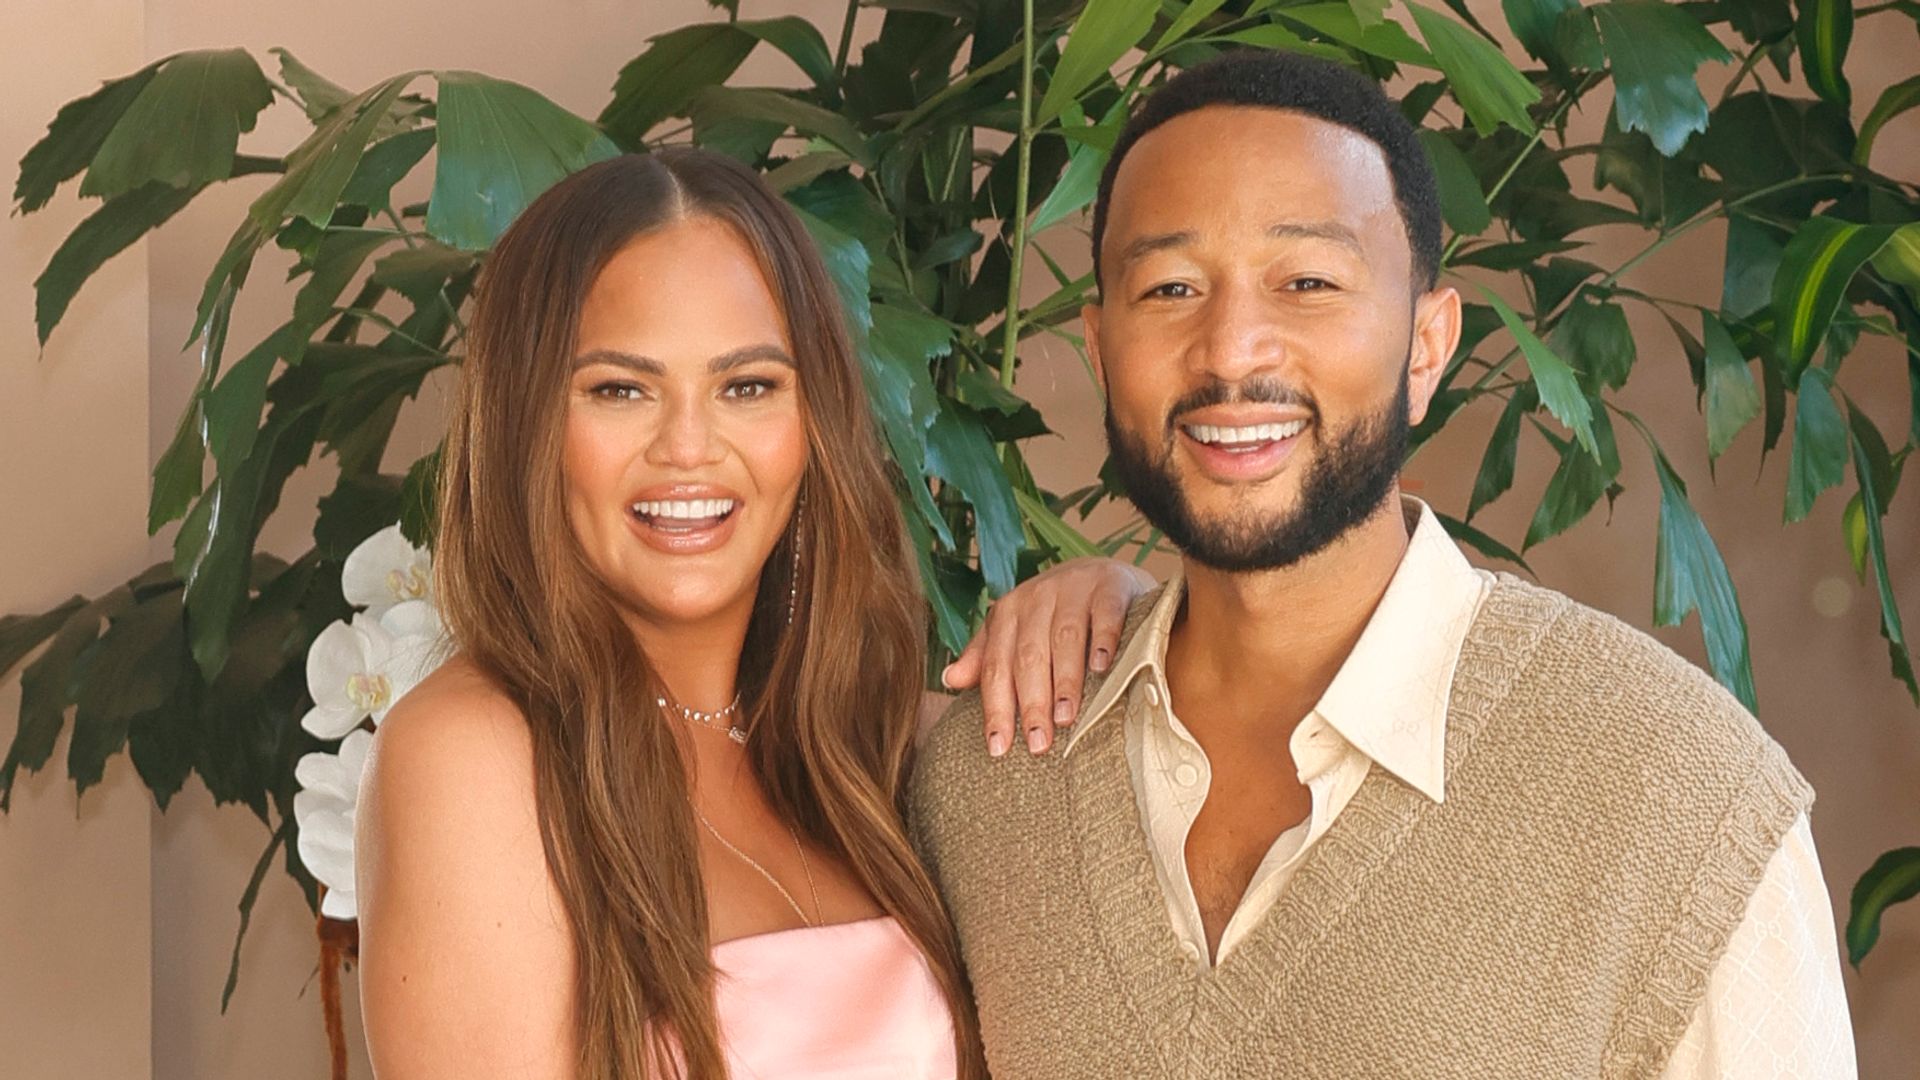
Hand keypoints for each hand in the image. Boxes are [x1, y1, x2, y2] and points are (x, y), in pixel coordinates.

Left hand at [942, 557, 1156, 756]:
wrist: (1104, 573)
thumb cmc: (1054, 614)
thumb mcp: (1015, 630)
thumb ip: (985, 656)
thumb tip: (948, 681)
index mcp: (1008, 613)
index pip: (996, 666)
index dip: (997, 708)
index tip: (999, 748)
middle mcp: (1037, 598)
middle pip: (1029, 656)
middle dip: (1031, 703)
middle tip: (1037, 744)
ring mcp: (1075, 588)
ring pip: (1065, 638)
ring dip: (1065, 680)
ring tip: (1065, 718)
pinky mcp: (1111, 586)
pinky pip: (1105, 614)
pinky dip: (1104, 640)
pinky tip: (1102, 668)